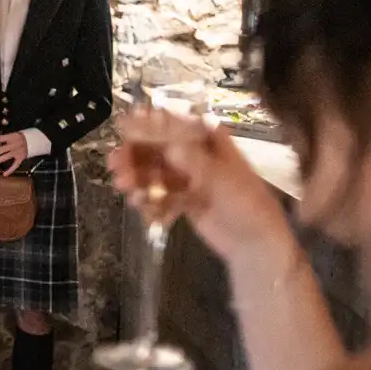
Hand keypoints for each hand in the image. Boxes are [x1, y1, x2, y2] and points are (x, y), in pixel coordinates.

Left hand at [0, 131, 30, 174]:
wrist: (34, 140)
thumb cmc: (22, 136)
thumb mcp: (14, 133)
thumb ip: (5, 137)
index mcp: (11, 137)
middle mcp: (13, 145)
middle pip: (0, 150)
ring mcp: (17, 152)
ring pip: (5, 157)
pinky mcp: (21, 158)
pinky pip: (15, 165)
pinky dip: (10, 170)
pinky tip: (4, 174)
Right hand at [106, 107, 292, 267]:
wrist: (255, 246)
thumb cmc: (248, 206)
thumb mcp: (223, 180)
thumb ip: (196, 163)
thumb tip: (171, 146)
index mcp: (212, 140)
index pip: (177, 124)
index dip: (150, 123)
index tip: (124, 124)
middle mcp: (198, 154)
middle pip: (159, 148)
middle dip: (136, 155)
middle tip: (115, 163)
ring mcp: (189, 177)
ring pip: (155, 172)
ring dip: (138, 178)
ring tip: (124, 187)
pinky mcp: (183, 199)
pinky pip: (159, 194)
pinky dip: (150, 200)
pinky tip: (143, 209)